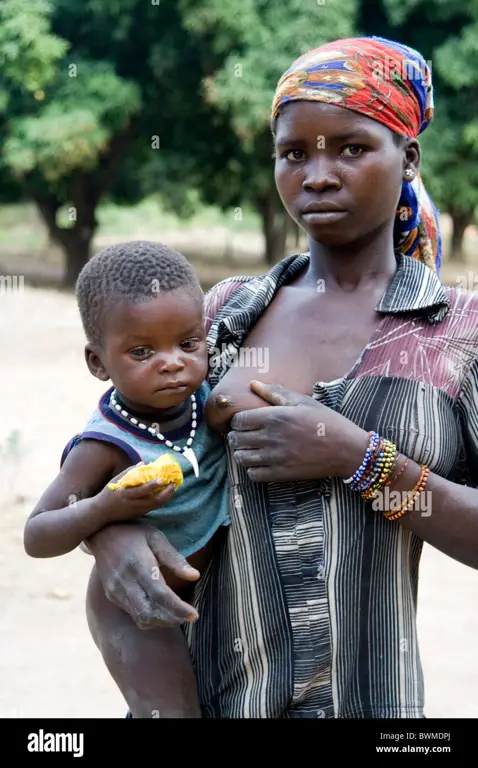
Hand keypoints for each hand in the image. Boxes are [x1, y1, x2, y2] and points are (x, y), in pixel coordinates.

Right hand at [87, 522, 199, 627]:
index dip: (178, 608)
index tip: (194, 614)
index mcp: (138, 565)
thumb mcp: (156, 537)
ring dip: (162, 622)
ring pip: (140, 618)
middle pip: (149, 612)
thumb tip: (195, 576)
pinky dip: (150, 617)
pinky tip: (163, 611)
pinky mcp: (112, 596)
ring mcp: (116, 591)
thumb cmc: (133, 533)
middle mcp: (124, 582)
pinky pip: (133, 613)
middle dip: (171, 619)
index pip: (159, 594)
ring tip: (179, 616)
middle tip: (190, 617)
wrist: (101, 534)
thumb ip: (174, 558)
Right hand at [93, 463, 175, 524]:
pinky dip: (160, 501)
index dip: (152, 485)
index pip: (141, 490)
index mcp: (125, 494)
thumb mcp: (116, 481)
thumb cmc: (108, 493)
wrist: (101, 512)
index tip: (162, 479)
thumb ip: (129, 472)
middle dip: (165, 493)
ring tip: (172, 488)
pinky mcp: (139, 514)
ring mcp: (136, 510)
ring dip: (165, 497)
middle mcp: (132, 504)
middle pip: (152, 500)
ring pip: (155, 505)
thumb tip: (143, 464)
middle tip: (173, 484)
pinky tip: (165, 494)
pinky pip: (153, 508)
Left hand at [227, 380, 368, 482]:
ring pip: (241, 458)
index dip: (237, 421)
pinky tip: (260, 463)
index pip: (238, 420)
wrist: (346, 449)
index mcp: (275, 416)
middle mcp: (271, 437)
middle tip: (245, 435)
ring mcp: (275, 457)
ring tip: (250, 449)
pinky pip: (253, 474)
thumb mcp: (303, 402)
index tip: (244, 422)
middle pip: (236, 439)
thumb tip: (253, 384)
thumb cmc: (326, 421)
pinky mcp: (281, 474)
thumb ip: (275, 393)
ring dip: (242, 453)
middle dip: (237, 436)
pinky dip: (252, 469)